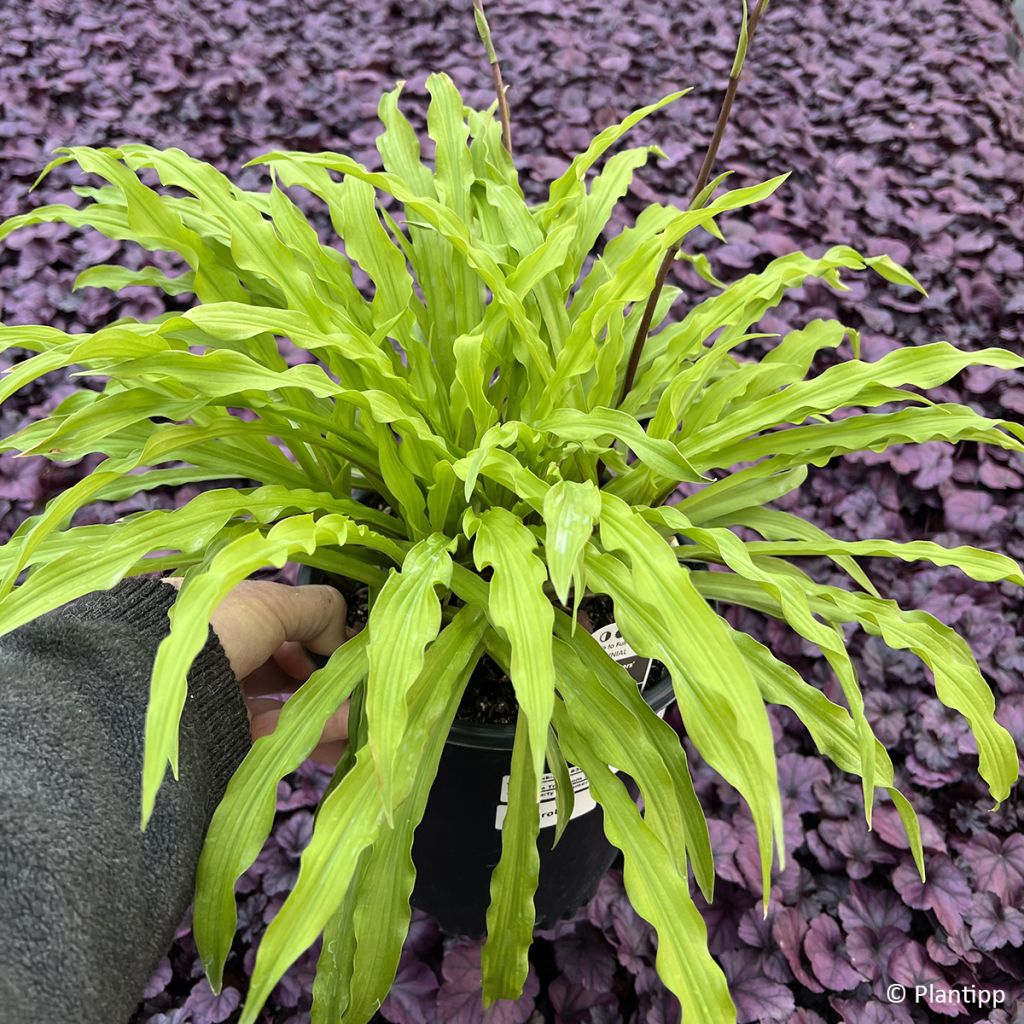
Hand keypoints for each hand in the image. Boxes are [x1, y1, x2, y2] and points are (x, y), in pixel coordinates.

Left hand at [162, 578, 349, 762]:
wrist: (155, 692)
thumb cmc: (212, 630)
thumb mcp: (271, 602)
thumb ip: (317, 609)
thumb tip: (345, 632)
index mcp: (215, 616)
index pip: (273, 622)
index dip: (312, 632)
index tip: (341, 645)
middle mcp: (212, 658)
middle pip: (280, 668)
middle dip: (324, 676)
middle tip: (358, 683)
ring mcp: (215, 702)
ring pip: (282, 705)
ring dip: (325, 706)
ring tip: (361, 710)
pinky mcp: (222, 741)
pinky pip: (275, 734)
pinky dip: (313, 728)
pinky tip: (345, 724)